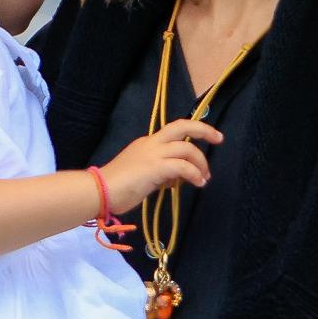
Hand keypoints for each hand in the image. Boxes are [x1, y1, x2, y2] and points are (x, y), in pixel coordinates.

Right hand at [100, 119, 223, 212]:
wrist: (98, 192)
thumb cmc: (116, 187)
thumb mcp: (143, 175)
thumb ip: (160, 173)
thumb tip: (177, 179)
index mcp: (147, 143)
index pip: (174, 132)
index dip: (192, 135)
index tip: (208, 139)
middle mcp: (151, 143)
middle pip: (182, 126)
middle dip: (203, 130)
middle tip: (219, 139)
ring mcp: (153, 154)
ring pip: (186, 148)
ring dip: (201, 163)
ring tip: (204, 178)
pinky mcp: (154, 168)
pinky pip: (182, 166)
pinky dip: (194, 174)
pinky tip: (197, 183)